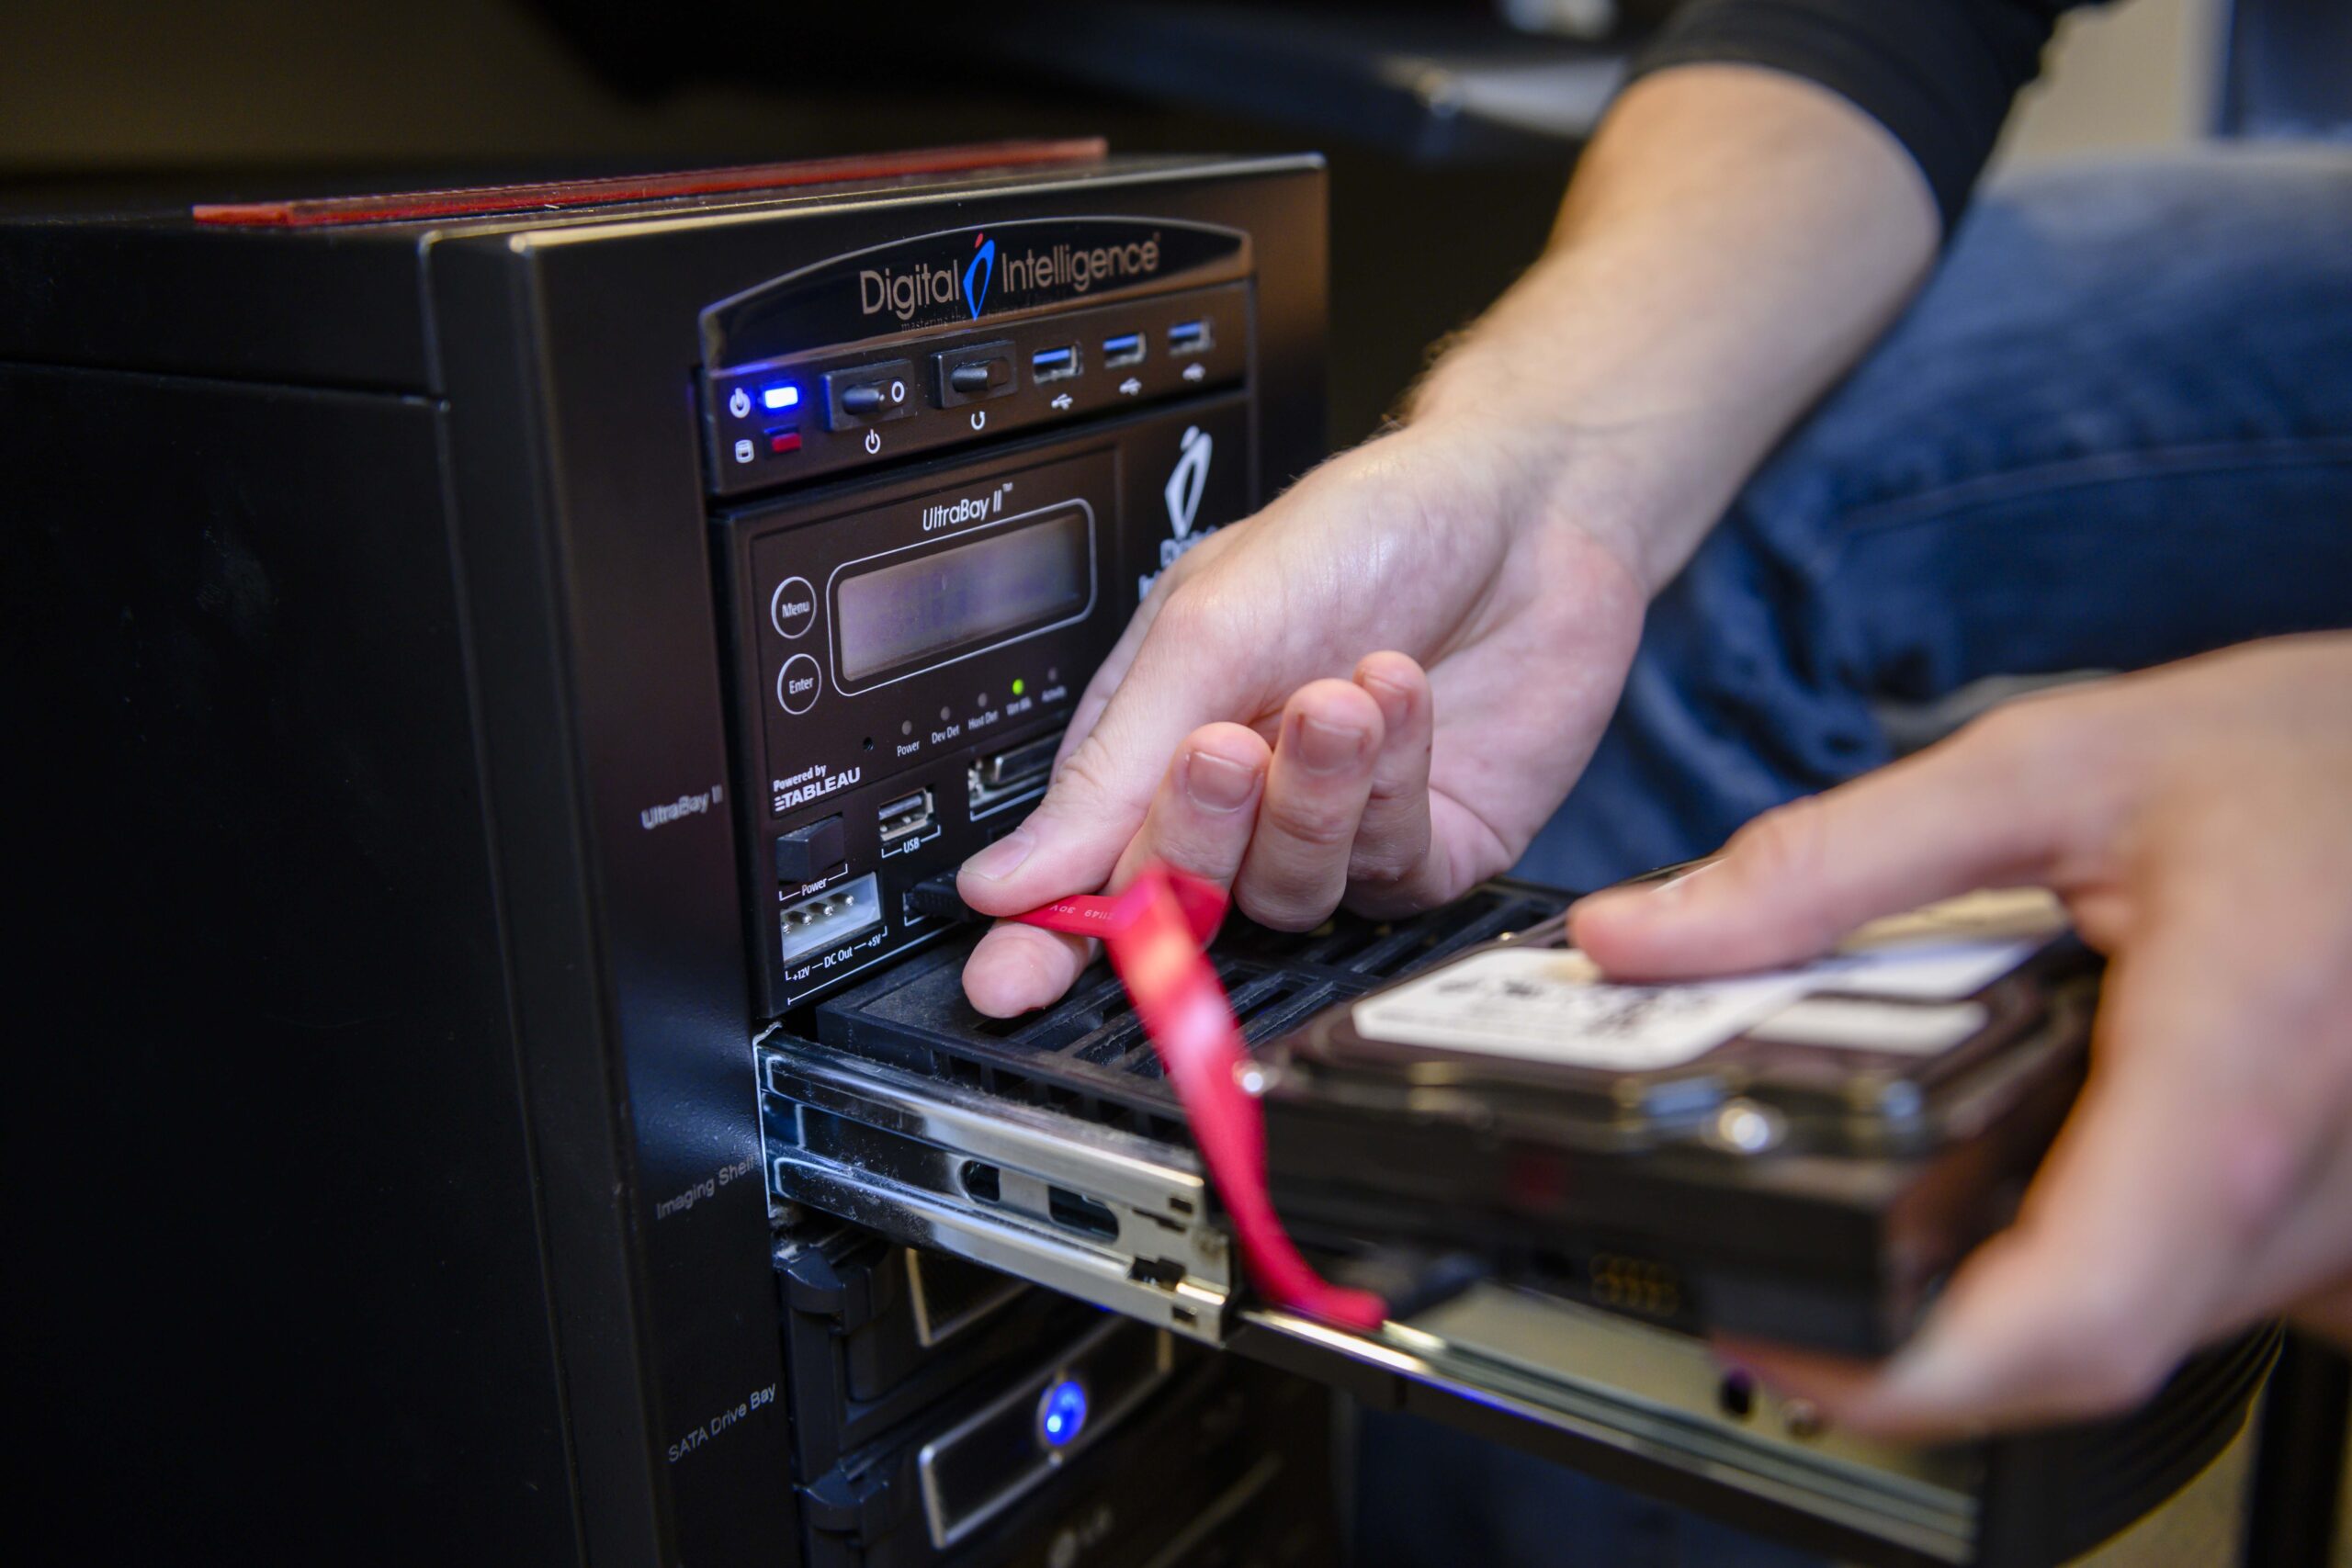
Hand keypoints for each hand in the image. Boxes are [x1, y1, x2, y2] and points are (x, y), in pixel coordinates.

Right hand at [955, 415, 1647, 1015]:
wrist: (1528, 502)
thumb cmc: (1363, 531)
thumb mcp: (1208, 622)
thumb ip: (1111, 764)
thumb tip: (1004, 879)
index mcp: (1156, 746)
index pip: (1085, 873)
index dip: (1046, 940)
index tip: (1008, 984)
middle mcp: (1243, 806)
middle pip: (1181, 896)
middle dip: (1198, 831)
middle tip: (1225, 748)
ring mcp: (1336, 835)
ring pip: (1288, 893)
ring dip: (1311, 793)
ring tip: (1341, 692)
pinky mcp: (1430, 851)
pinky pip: (1385, 871)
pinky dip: (1389, 784)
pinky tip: (1398, 697)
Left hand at [1569, 633, 2351, 1438]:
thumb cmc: (2303, 752)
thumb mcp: (2045, 765)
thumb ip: (1829, 862)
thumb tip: (1643, 935)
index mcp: (2236, 1056)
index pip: (2073, 1310)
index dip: (1909, 1372)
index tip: (1782, 1343)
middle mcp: (2305, 1178)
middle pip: (2079, 1350)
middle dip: (1909, 1339)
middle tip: (1782, 1278)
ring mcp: (2341, 1222)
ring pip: (2134, 1339)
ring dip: (1992, 1304)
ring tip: (1879, 1210)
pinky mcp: (2339, 1228)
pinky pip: (2187, 1296)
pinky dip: (2079, 1264)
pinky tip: (2018, 1187)